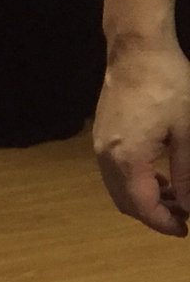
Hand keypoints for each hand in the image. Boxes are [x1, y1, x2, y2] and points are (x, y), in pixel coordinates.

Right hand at [92, 40, 189, 235]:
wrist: (136, 52)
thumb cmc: (168, 85)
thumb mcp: (187, 132)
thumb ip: (186, 174)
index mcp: (128, 159)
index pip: (143, 207)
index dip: (164, 223)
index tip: (184, 230)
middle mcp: (107, 158)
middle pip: (126, 204)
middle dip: (154, 215)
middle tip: (183, 216)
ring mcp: (101, 148)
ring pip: (118, 190)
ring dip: (144, 199)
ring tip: (174, 197)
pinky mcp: (102, 137)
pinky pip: (114, 173)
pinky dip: (134, 183)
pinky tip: (157, 176)